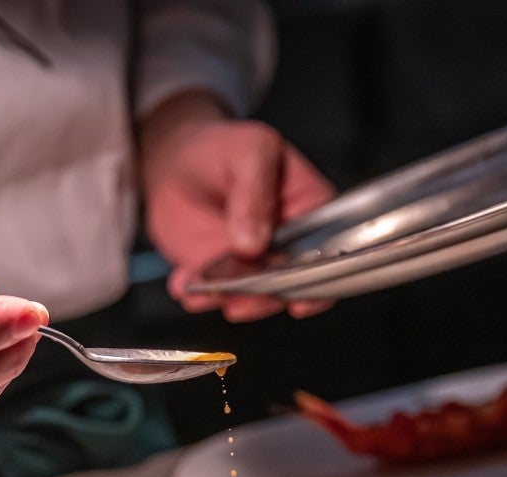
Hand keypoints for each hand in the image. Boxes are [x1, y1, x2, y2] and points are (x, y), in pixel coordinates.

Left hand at [139, 92, 336, 321]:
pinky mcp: (219, 274)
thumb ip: (255, 192)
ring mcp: (252, 265)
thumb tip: (253, 243)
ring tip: (206, 290)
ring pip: (249, 297)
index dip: (318, 282)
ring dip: (227, 299)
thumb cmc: (226, 147)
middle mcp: (286, 247)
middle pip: (289, 285)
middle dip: (265, 297)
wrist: (179, 156)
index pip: (328, 254)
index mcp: (312, 213)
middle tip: (241, 297)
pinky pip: (210, 294)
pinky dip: (197, 294)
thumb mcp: (250, 151)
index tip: (297, 299)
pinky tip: (185, 285)